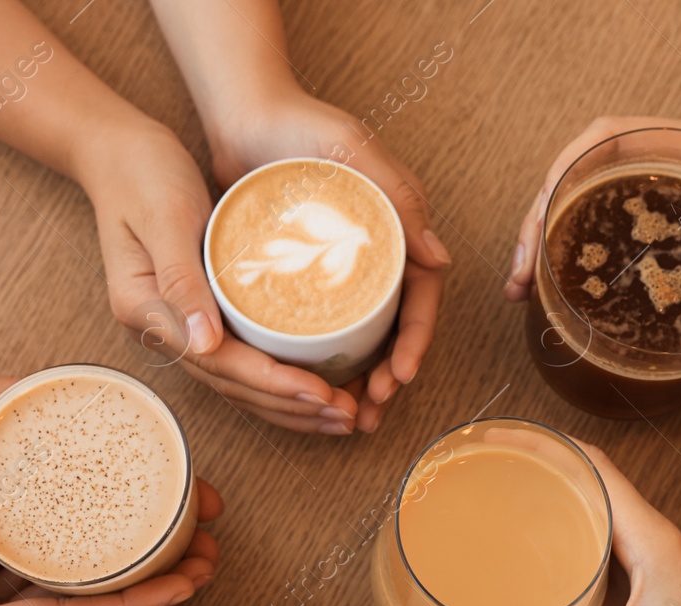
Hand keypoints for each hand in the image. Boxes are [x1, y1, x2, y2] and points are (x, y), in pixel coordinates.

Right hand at [70, 115, 352, 435]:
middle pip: (232, 386)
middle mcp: (160, 329)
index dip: (273, 383)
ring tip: (341, 413)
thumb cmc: (142, 173)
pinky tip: (315, 387)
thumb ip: (181, 279)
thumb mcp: (164, 217)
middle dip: (291, 406)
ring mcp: (177, 327)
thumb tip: (205, 344)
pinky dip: (278, 381)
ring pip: (238, 384)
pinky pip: (240, 362)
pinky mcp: (196, 318)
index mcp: (145, 309)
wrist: (118, 153)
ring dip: (289, 405)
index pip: (220, 363)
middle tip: (347, 415)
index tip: (321, 393)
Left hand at [208, 91, 448, 433]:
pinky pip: (318, 327)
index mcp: (397, 230)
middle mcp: (373, 255)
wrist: (241, 114)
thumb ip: (398, 197)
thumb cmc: (302, 123)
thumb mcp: (354, 152)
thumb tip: (438, 259)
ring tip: (347, 416)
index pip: (418, 297)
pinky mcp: (302, 275)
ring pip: (357, 337)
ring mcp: (337, 268)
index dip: (414, 342)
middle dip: (388, 376)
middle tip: (371, 412)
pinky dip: (319, 362)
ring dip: (356, 381)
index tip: (401, 377)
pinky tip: (309, 389)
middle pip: (392, 328)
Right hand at [478, 443, 680, 605]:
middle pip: (588, 482)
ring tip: (499, 502)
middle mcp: (647, 541)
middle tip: (488, 468)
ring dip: (550, 504)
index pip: (595, 467)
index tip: (502, 438)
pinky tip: (526, 559)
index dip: (547, 445)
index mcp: (650, 539)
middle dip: (540, 468)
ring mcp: (643, 565)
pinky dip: (560, 544)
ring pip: (591, 516)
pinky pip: (593, 551)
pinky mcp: (638, 591)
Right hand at [503, 116, 680, 385]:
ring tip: (526, 280)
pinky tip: (564, 273)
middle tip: (519, 278)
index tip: (537, 230)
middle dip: (535, 218)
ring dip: (545, 226)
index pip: (605, 138)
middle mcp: (670, 148)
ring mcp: (662, 167)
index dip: (559, 178)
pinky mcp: (663, 190)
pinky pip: (603, 200)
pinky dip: (574, 231)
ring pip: (581, 184)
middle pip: (576, 166)